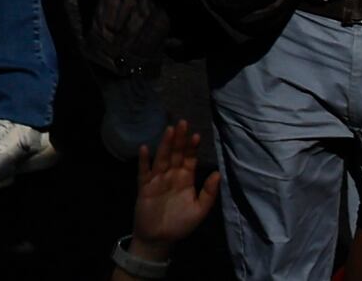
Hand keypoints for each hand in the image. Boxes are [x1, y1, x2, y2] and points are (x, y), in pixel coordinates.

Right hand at [135, 121, 221, 248]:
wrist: (160, 238)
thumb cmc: (180, 223)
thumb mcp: (200, 210)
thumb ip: (208, 193)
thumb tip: (217, 173)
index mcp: (185, 180)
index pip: (189, 159)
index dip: (192, 148)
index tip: (196, 135)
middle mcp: (171, 176)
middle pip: (175, 154)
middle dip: (178, 139)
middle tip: (182, 123)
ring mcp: (157, 179)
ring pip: (161, 158)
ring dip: (164, 145)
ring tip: (169, 130)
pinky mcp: (144, 186)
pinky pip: (144, 171)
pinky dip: (144, 161)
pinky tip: (145, 149)